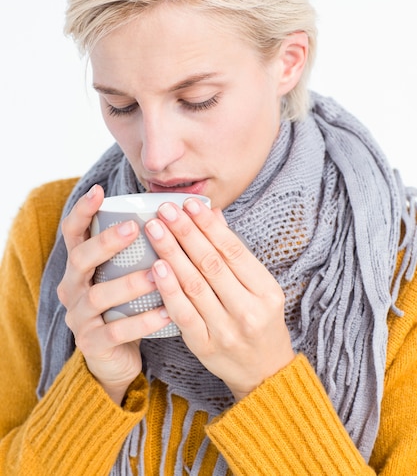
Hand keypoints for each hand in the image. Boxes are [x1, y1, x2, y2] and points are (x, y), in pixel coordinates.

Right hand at [57, 184, 171, 403]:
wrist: (117, 359)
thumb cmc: (128, 306)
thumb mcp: (128, 274)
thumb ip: (144, 248)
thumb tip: (184, 212)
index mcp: (80, 266)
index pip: (72, 232)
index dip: (82, 211)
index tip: (98, 190)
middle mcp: (72, 288)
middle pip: (80, 259)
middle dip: (105, 242)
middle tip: (133, 228)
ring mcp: (78, 317)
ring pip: (97, 296)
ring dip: (129, 282)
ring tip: (157, 272)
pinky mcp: (92, 344)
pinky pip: (115, 331)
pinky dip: (142, 321)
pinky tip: (166, 311)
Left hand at [145, 198, 294, 400]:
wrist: (265, 374)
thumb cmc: (261, 323)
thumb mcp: (260, 287)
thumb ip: (236, 253)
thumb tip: (214, 215)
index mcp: (266, 290)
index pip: (233, 250)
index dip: (209, 225)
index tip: (189, 204)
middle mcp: (248, 310)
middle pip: (211, 263)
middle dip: (186, 232)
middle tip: (165, 210)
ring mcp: (226, 330)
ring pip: (194, 285)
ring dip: (172, 253)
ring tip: (155, 229)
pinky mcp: (205, 346)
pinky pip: (183, 314)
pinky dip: (169, 289)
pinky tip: (156, 267)